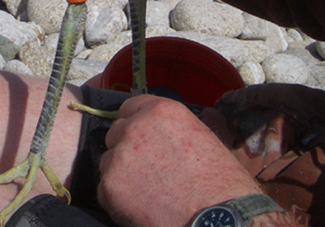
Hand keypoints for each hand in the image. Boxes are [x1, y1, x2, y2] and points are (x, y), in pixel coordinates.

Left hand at [97, 95, 263, 226]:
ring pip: (108, 161)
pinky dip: (117, 199)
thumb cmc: (220, 183)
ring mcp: (120, 156)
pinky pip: (104, 189)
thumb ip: (175, 127)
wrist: (215, 219)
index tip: (142, 139)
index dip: (136, 123)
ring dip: (121, 174)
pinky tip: (141, 207)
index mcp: (161, 110)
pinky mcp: (110, 186)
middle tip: (147, 169)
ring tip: (147, 192)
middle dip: (127, 149)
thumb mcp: (204, 137)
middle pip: (116, 132)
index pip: (130, 107)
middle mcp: (136, 127)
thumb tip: (167, 129)